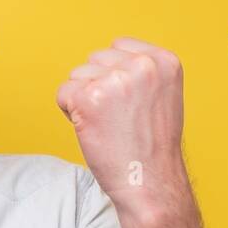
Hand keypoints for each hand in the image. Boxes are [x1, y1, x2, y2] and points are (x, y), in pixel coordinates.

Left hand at [55, 37, 193, 226]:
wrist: (149, 181)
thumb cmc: (151, 146)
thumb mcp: (161, 96)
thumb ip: (140, 73)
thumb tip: (107, 59)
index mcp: (163, 61)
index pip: (118, 46)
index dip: (113, 74)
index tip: (127, 102)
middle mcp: (141, 65)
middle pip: (94, 60)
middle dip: (97, 86)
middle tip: (117, 118)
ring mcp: (114, 80)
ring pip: (77, 76)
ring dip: (83, 99)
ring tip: (108, 125)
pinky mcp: (88, 98)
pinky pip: (63, 94)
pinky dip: (70, 113)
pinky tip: (93, 129)